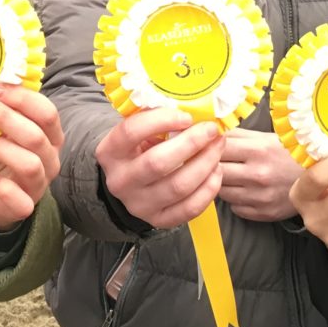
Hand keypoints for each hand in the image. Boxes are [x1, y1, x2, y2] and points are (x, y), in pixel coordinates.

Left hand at [0, 84, 64, 228]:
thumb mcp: (0, 130)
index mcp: (49, 135)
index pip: (47, 112)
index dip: (21, 98)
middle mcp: (49, 158)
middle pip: (36, 135)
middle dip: (4, 116)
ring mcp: (40, 184)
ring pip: (31, 164)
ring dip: (4, 150)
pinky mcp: (25, 206)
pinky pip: (21, 201)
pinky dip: (4, 189)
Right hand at [95, 107, 224, 228]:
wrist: (128, 185)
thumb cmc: (137, 150)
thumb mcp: (136, 132)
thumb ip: (155, 119)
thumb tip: (192, 107)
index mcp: (109, 152)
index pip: (131, 132)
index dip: (161, 120)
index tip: (186, 116)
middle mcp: (120, 181)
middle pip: (158, 163)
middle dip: (191, 143)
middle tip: (211, 130)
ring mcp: (139, 204)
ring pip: (178, 186)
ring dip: (206, 164)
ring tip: (217, 147)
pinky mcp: (158, 220)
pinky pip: (189, 208)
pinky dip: (209, 188)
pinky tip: (216, 171)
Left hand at [218, 127, 302, 221]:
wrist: (322, 179)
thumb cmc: (291, 154)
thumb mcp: (267, 137)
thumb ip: (238, 135)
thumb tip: (212, 133)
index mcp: (259, 150)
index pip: (219, 148)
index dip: (211, 147)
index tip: (210, 147)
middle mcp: (258, 174)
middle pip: (216, 171)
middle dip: (213, 166)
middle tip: (217, 163)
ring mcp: (260, 196)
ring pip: (221, 192)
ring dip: (223, 184)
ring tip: (233, 177)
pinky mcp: (263, 213)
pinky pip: (235, 208)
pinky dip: (235, 200)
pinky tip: (245, 191)